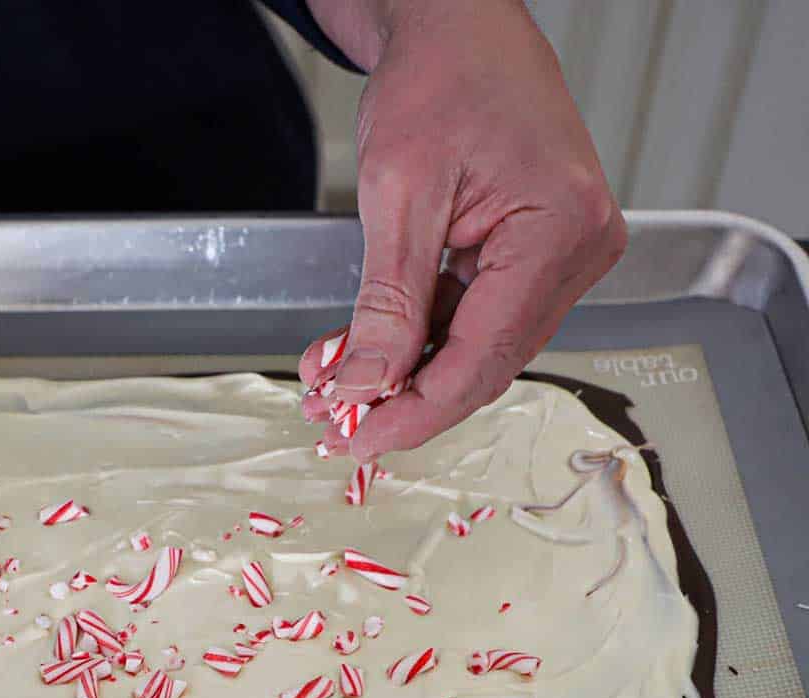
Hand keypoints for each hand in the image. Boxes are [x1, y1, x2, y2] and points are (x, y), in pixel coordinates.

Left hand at [301, 0, 626, 460]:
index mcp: (560, 231)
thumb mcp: (399, 193)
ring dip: (405, 373)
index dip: (415, 412)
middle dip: (404, 399)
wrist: (457, 24)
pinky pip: (476, 320)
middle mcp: (577, 251)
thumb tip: (370, 384)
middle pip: (485, 365)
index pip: (484, 359)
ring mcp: (561, 257)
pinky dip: (419, 340)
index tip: (358, 439)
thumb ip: (389, 302)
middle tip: (336, 419)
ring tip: (336, 380)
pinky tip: (369, 350)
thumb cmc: (442, 76)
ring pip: (476, 350)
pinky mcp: (535, 257)